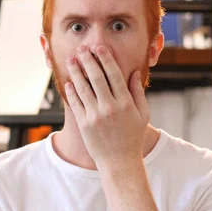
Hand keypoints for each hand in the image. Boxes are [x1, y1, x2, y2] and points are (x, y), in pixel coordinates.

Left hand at [64, 45, 149, 169]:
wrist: (119, 162)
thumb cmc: (132, 137)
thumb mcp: (142, 114)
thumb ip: (138, 93)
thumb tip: (134, 73)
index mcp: (126, 103)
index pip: (114, 75)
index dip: (106, 59)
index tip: (99, 48)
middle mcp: (110, 107)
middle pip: (96, 78)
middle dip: (88, 61)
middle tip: (82, 48)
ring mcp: (96, 116)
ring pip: (83, 88)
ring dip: (76, 72)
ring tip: (71, 60)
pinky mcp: (84, 124)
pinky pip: (76, 103)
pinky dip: (72, 91)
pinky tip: (69, 82)